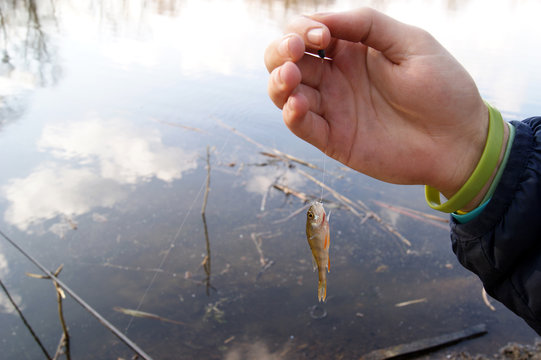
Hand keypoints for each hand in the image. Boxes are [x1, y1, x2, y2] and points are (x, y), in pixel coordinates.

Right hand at [264, 8, 488, 198]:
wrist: (460, 140)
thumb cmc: (443, 88)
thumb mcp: (411, 43)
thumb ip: (367, 24)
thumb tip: (322, 19)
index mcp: (351, 50)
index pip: (307, 33)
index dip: (303, 29)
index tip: (324, 37)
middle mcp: (336, 77)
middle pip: (285, 60)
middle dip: (281, 51)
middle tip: (295, 51)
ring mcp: (333, 108)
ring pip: (284, 92)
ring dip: (279, 81)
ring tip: (290, 76)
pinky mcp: (334, 139)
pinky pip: (302, 126)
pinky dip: (292, 115)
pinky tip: (298, 104)